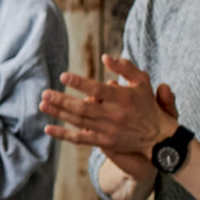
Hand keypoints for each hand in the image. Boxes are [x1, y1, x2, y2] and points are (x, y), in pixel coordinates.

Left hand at [40, 55, 178, 154]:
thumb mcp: (142, 81)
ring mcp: (107, 130)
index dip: (79, 83)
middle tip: (45, 93)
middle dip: (62, 101)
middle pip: (83, 108)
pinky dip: (63, 135)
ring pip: (79, 122)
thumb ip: (124, 67)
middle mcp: (113, 115)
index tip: (63, 76)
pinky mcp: (104, 141)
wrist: (156, 136)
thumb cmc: (147, 104)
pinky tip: (48, 129)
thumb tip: (104, 57)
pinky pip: (80, 139)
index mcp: (122, 98)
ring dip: (59, 113)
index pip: (97, 90)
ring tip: (42, 104)